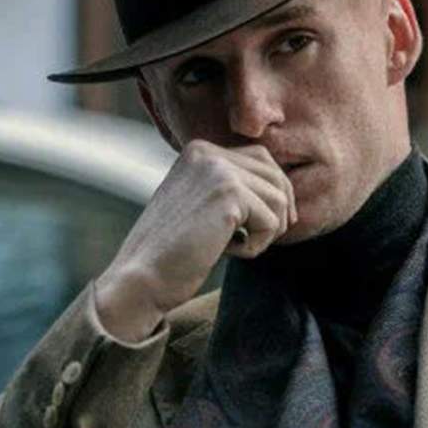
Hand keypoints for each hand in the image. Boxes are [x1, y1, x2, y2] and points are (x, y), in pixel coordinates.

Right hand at [94, 140, 296, 340]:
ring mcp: (218, 170)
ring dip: (266, 231)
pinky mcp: (229, 194)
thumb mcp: (203, 207)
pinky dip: (257, 246)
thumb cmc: (174, 251)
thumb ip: (233, 189)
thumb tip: (285, 192)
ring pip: (280, 199)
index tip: (269, 224)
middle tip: (258, 239)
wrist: (142, 277)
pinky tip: (226, 252)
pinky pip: (272, 222)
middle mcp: (207, 152)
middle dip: (279, 210)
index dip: (274, 193)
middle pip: (275, 175)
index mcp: (199, 151)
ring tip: (233, 246)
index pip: (262, 159)